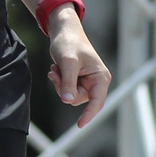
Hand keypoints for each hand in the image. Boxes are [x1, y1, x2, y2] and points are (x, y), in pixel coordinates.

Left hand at [47, 13, 110, 127]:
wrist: (63, 32)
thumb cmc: (68, 43)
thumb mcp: (67, 62)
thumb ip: (68, 82)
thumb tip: (67, 100)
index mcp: (100, 77)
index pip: (97, 101)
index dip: (88, 114)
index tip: (80, 125)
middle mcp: (96, 81)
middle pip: (77, 99)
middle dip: (63, 88)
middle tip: (55, 73)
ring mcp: (86, 81)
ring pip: (69, 95)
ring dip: (59, 83)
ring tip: (55, 68)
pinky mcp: (77, 80)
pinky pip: (64, 89)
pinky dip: (58, 80)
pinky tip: (55, 69)